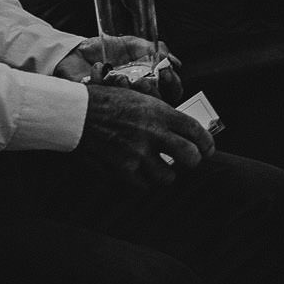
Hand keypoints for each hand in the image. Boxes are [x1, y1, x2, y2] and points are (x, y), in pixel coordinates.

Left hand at [54, 36, 183, 100]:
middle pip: (159, 105)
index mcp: (150, 80)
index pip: (172, 90)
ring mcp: (120, 102)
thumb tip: (172, 59)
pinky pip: (107, 100)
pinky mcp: (100, 104)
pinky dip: (103, 81)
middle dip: (153, 93)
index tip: (166, 72)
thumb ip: (155, 49)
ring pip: (135, 107)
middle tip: (143, 81)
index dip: (173, 84)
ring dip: (129, 91)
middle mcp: (137, 95)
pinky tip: (99, 69)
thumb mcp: (132, 43)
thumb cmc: (104, 49)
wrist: (75, 52)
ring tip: (118, 76)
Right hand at [75, 83, 212, 190]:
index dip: (207, 144)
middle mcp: (153, 134)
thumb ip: (162, 115)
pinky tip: (143, 175)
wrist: (75, 113)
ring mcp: (138, 153)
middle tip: (188, 162)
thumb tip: (181, 131)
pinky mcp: (122, 169)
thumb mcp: (141, 99)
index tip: (208, 150)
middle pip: (191, 158)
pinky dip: (146, 182)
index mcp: (161, 113)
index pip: (196, 131)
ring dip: (168, 175)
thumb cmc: (107, 102)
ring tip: (162, 170)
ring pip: (168, 177)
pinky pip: (144, 185)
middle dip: (193, 162)